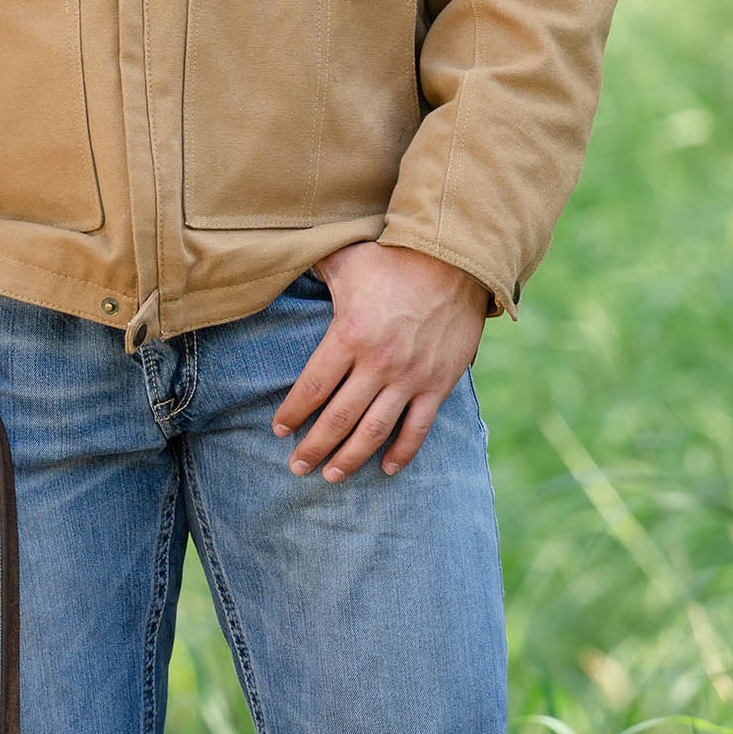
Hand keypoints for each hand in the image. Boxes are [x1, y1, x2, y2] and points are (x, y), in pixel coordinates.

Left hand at [272, 241, 489, 480]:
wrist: (454, 261)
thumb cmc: (391, 258)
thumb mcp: (343, 259)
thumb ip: (312, 269)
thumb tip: (280, 257)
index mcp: (348, 335)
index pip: (312, 386)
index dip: (292, 413)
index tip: (278, 431)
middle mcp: (377, 363)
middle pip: (338, 417)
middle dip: (314, 446)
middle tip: (296, 467)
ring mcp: (410, 377)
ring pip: (375, 430)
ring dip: (351, 457)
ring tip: (331, 476)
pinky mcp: (439, 384)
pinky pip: (418, 427)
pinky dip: (402, 451)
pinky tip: (387, 469)